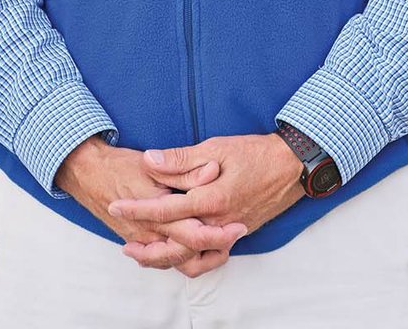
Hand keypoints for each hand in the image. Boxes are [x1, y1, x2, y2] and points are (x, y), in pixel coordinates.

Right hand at [55, 135, 246, 274]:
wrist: (88, 173)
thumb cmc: (120, 165)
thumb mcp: (153, 162)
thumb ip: (184, 167)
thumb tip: (212, 169)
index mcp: (156, 212)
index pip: (192, 234)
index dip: (218, 233)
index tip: (238, 226)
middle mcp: (149, 233)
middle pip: (187, 254)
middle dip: (214, 248)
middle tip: (235, 235)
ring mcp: (142, 240)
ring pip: (175, 261)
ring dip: (199, 257)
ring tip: (220, 246)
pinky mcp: (137, 240)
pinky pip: (161, 259)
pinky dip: (179, 258)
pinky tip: (193, 249)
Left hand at [109, 133, 303, 270]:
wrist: (291, 167)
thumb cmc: (255, 152)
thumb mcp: (216, 147)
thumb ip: (182, 160)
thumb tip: (150, 160)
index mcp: (212, 199)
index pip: (165, 209)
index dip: (138, 209)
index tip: (116, 206)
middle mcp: (219, 223)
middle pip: (175, 243)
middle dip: (146, 245)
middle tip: (123, 244)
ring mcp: (229, 232)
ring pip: (192, 257)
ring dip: (165, 258)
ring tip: (144, 255)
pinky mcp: (237, 234)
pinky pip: (210, 257)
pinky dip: (190, 260)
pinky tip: (178, 252)